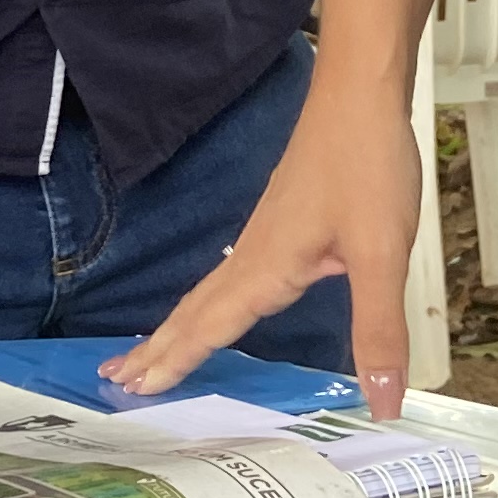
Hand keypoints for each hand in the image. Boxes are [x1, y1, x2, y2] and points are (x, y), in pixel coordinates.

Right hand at [100, 65, 419, 411]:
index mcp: (266, 265)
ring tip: (152, 352)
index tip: (134, 389)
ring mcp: (265, 233)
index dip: (176, 360)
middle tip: (115, 379)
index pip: (209, 325)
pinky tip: (223, 303)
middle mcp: (254, 252)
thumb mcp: (382, 254)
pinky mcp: (281, 221)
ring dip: (178, 326)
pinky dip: (210, 302)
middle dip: (157, 347)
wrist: (361, 92)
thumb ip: (378, 331)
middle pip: (195, 309)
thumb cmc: (366, 164)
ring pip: (210, 292)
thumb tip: (383, 405)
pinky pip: (232, 275)